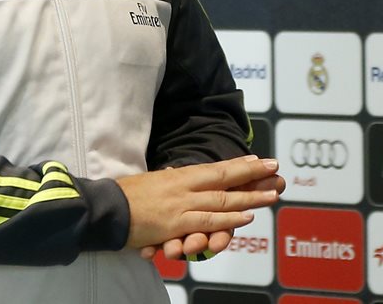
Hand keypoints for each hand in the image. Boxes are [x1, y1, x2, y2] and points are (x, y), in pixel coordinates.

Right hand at [118, 155, 280, 250]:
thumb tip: (182, 178)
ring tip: (271, 194)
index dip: (239, 164)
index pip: (216, 168)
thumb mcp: (154, 182)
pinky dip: (228, 219)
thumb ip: (172, 183)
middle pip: (225, 180)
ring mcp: (182, 205)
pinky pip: (207, 221)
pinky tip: (246, 217)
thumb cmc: (127, 196)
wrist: (107, 208)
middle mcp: (184, 187)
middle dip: (252, 175)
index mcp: (179, 175)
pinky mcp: (176, 224)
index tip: (260, 159)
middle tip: (275, 171)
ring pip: (223, 201)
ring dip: (249, 198)